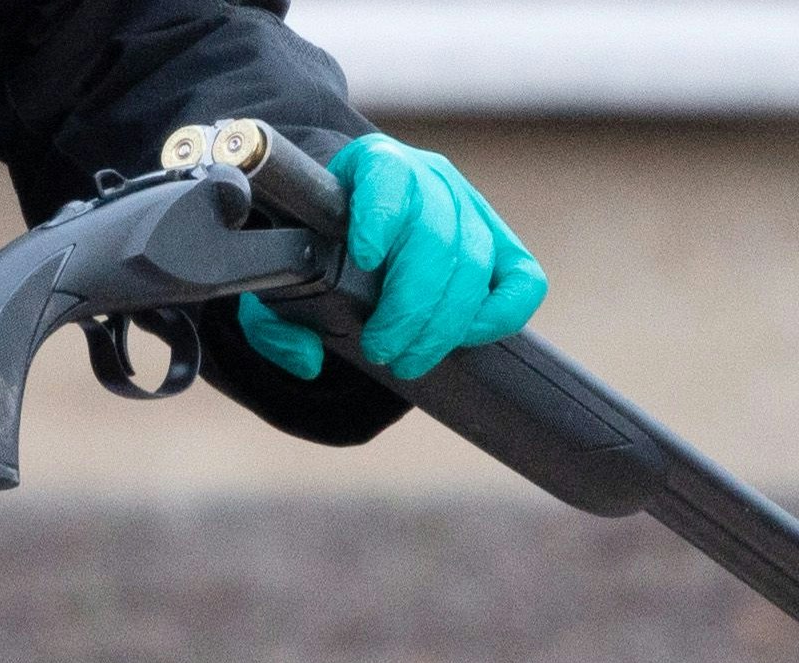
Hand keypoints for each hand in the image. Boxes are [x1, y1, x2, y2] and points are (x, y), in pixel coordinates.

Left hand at [238, 133, 547, 381]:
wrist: (352, 223)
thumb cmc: (315, 249)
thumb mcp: (278, 281)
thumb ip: (274, 323)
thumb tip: (308, 358)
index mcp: (372, 166)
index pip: (388, 179)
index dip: (381, 217)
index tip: (365, 258)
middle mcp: (429, 179)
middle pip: (437, 237)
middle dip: (410, 307)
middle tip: (381, 351)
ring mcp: (470, 209)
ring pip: (475, 263)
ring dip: (443, 325)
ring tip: (407, 360)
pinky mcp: (501, 244)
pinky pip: (523, 280)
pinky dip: (501, 315)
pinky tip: (464, 339)